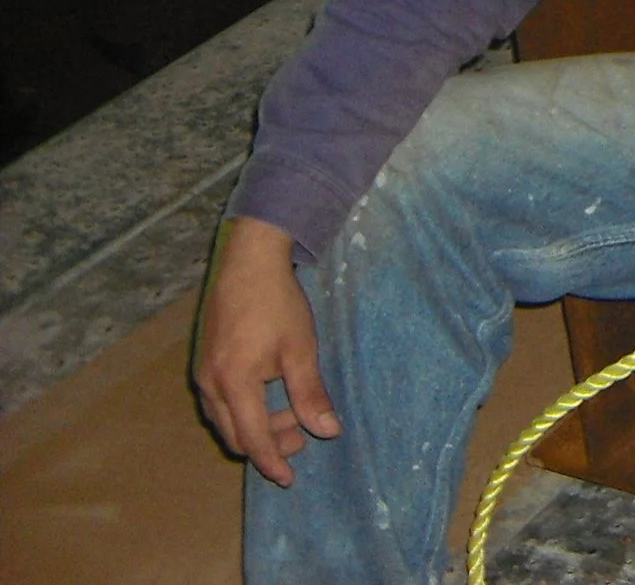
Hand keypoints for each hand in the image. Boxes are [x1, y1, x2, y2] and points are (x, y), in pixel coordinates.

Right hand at [193, 216, 338, 483]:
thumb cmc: (278, 304)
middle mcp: (210, 384)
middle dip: (267, 444)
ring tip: (290, 417)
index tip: (289, 478)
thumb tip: (328, 431)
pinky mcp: (203, 361)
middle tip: (301, 437)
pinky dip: (242, 410)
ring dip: (254, 427)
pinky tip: (267, 396)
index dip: (272, 461)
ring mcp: (202, 373)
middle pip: (235, 434)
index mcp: (233, 384)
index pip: (253, 438)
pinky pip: (218, 402)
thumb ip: (310, 394)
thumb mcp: (301, 350)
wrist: (248, 262)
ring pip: (224, 420)